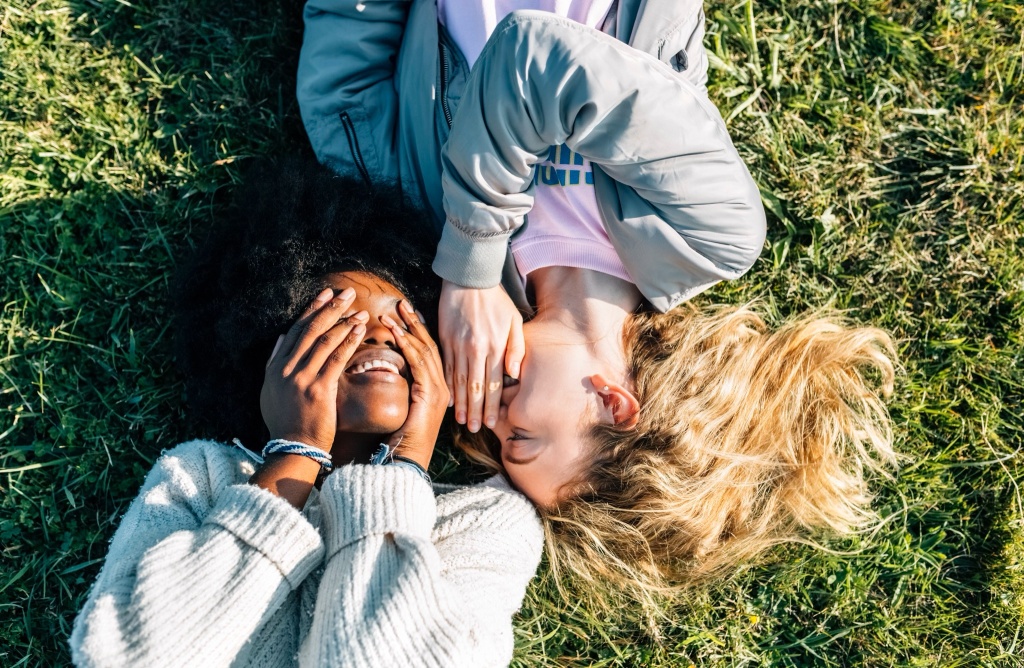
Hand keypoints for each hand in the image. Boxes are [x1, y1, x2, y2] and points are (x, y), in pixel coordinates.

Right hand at [260, 287, 367, 450]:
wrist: (294, 447)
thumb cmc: (286, 422)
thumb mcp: (270, 391)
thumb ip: (275, 362)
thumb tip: (282, 337)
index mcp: (276, 367)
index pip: (296, 330)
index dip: (312, 310)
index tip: (326, 294)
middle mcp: (286, 369)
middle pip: (311, 329)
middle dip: (330, 308)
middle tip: (347, 293)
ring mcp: (302, 378)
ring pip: (325, 340)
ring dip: (344, 322)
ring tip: (360, 311)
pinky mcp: (319, 389)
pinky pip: (336, 358)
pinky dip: (349, 341)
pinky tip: (360, 330)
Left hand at [379, 301, 448, 469]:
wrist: (405, 462)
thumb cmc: (399, 441)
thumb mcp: (402, 409)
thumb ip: (403, 389)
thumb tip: (388, 372)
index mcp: (438, 390)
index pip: (430, 353)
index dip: (419, 331)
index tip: (407, 314)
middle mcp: (443, 387)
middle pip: (430, 346)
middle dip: (415, 323)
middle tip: (402, 304)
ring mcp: (439, 390)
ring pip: (425, 351)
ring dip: (408, 329)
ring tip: (394, 312)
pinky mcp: (430, 394)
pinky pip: (418, 363)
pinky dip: (405, 345)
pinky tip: (394, 332)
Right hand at [438, 281, 523, 432]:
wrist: (469, 278)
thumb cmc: (496, 300)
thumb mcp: (514, 321)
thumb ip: (516, 348)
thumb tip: (514, 374)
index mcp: (494, 347)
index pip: (493, 384)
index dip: (492, 405)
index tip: (491, 422)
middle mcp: (475, 349)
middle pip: (475, 387)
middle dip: (475, 411)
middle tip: (474, 429)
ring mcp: (458, 345)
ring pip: (459, 381)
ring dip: (460, 403)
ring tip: (460, 420)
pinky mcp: (445, 339)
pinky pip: (445, 367)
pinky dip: (447, 385)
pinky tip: (448, 399)